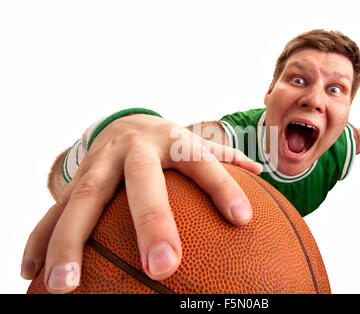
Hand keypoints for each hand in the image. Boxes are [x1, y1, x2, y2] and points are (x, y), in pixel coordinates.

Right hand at [21, 114, 261, 292]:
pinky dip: (41, 240)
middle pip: (142, 181)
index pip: (202, 160)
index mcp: (173, 140)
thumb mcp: (196, 143)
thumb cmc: (169, 143)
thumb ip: (225, 157)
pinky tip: (30, 273)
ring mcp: (101, 162)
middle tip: (164, 268)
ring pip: (83, 198)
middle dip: (152, 221)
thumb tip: (260, 174)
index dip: (221, 186)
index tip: (241, 219)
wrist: (126, 123)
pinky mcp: (75, 177)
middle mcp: (136, 149)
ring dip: (71, 241)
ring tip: (65, 286)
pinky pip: (54, 208)